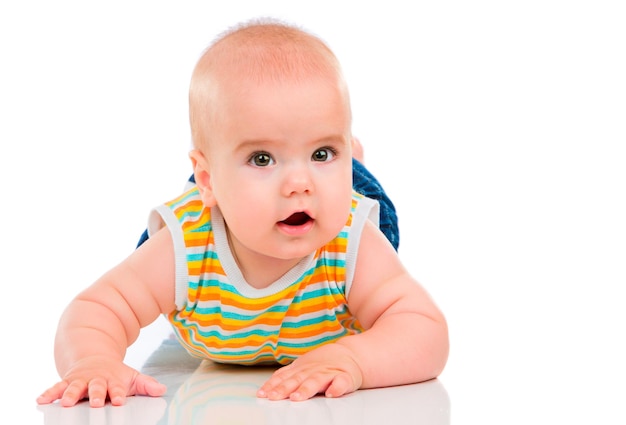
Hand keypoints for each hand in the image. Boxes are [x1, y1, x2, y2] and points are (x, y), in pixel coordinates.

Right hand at [36, 356, 166, 406]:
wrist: (96, 359)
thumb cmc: (116, 374)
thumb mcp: (132, 378)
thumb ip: (146, 385)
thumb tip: (161, 390)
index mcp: (113, 380)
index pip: (117, 387)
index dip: (118, 393)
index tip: (120, 400)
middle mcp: (96, 379)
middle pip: (96, 387)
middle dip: (97, 395)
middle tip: (97, 403)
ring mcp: (81, 380)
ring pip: (75, 387)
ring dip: (71, 394)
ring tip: (65, 403)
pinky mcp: (68, 381)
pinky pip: (57, 387)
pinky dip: (49, 393)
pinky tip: (41, 400)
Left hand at [257, 343, 362, 400]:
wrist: (350, 354)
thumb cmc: (323, 364)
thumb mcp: (302, 367)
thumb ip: (285, 376)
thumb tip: (266, 388)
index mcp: (301, 369)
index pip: (284, 378)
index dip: (273, 386)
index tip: (262, 394)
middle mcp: (313, 371)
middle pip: (297, 380)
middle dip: (285, 389)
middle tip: (274, 397)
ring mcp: (329, 373)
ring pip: (316, 381)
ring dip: (306, 389)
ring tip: (297, 397)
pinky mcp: (345, 377)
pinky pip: (341, 383)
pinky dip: (337, 388)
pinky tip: (332, 393)